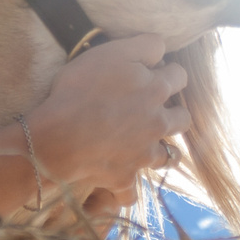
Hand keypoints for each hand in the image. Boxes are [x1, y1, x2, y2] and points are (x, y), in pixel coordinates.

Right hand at [21, 34, 188, 215]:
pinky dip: (127, 192)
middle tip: (156, 109)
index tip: (154, 71)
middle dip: (174, 112)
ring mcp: (144, 154)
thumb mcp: (112, 52)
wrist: (57, 138)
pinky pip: (131, 194)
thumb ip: (145, 45)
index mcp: (156, 89)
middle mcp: (158, 123)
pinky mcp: (125, 178)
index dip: (167, 71)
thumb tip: (163, 48)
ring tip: (150, 148)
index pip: (179, 75)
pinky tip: (120, 188)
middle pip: (182, 119)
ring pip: (169, 157)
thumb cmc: (80, 90)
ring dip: (163, 152)